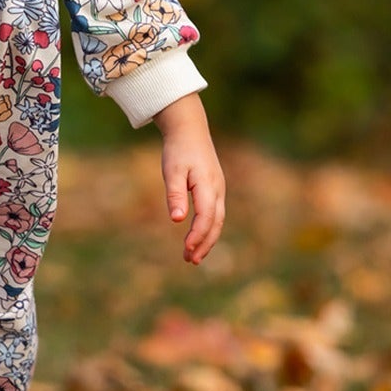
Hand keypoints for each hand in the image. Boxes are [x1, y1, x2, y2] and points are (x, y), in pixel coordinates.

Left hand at [163, 134, 225, 263]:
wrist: (189, 130)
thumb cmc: (178, 150)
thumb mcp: (172, 170)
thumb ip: (175, 194)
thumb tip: (177, 220)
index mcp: (207, 185)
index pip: (206, 216)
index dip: (197, 235)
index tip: (186, 249)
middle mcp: (217, 189)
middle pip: (215, 223)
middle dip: (205, 244)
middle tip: (191, 261)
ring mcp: (218, 189)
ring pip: (217, 220)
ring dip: (207, 239)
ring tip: (193, 256)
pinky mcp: (215, 189)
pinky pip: (215, 214)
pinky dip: (208, 229)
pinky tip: (197, 237)